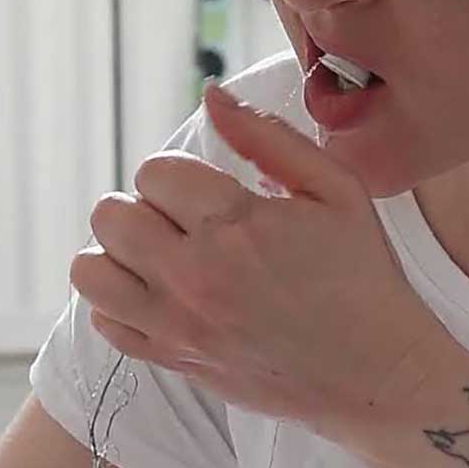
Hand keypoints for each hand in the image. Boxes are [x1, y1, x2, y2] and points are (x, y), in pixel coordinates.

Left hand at [69, 82, 449, 438]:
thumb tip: (211, 95)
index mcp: (235, 226)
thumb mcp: (338, 190)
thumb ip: (270, 138)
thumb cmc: (363, 277)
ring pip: (91, 270)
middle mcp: (195, 276)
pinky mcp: (175, 360)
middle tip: (185, 222)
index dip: (180, 175)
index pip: (155, 173)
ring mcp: (178, 324)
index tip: (210, 193)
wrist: (377, 372)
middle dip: (145, 208)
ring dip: (120, 253)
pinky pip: (104, 323)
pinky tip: (163, 295)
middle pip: (111, 215)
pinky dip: (122, 304)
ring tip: (161, 255)